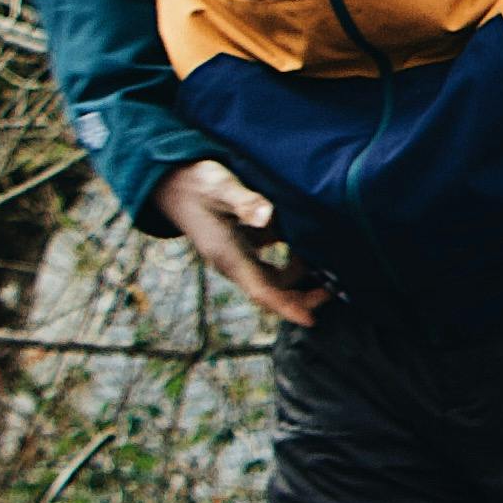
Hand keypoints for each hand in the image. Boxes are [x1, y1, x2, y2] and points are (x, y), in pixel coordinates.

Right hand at [158, 158, 324, 327]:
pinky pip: (269, 261)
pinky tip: (308, 240)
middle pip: (272, 290)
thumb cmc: (195, 181)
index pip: (262, 291)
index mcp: (228, 255)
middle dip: (301, 296)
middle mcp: (233, 261)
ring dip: (299, 274)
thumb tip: (267, 216)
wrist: (168, 182)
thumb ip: (244, 201)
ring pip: (273, 276)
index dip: (287, 306)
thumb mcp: (219, 186)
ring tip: (329, 262)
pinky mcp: (240, 244)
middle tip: (333, 289)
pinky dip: (290, 256)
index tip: (310, 320)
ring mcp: (236, 255)